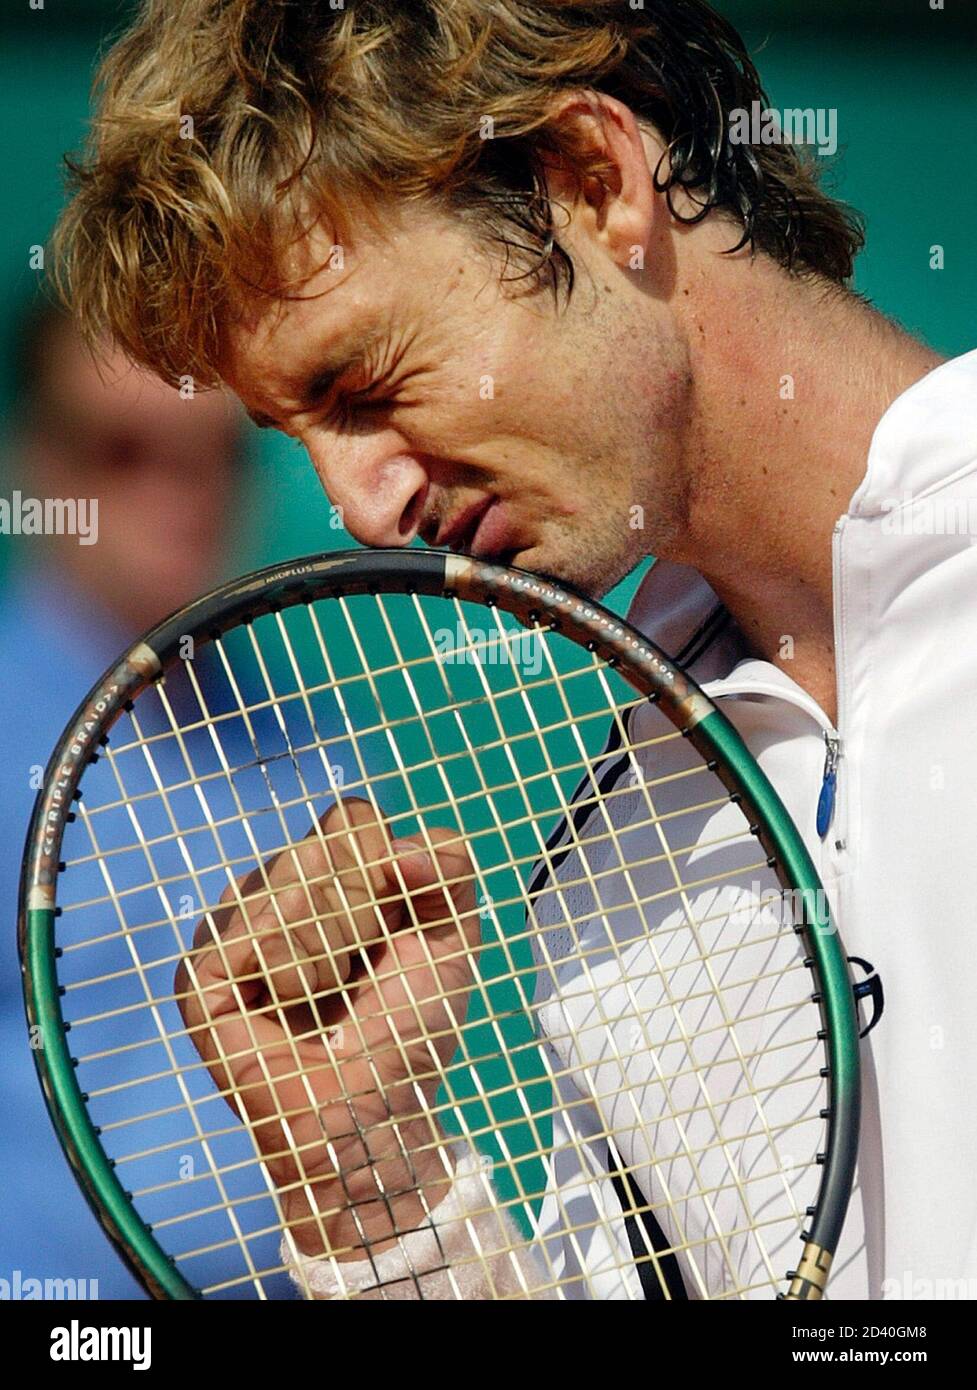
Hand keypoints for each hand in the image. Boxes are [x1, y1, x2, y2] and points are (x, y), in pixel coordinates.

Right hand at [175, 797, 478, 1258]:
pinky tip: (290, 1005)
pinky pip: (246, 932)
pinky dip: (287, 973)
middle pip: (320, 847)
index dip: (383, 864)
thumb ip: (449, 868)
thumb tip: (401, 851)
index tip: (398, 922)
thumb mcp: (452, 937)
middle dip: (362, 913)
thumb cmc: (409, 1027)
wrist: (377, 1108)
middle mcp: (273, 891)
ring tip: (327, 995)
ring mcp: (231, 931)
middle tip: (361, 969)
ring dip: (328, 949)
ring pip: (286, 887)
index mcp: (328, 873)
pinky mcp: (199, 976)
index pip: (351, 817)